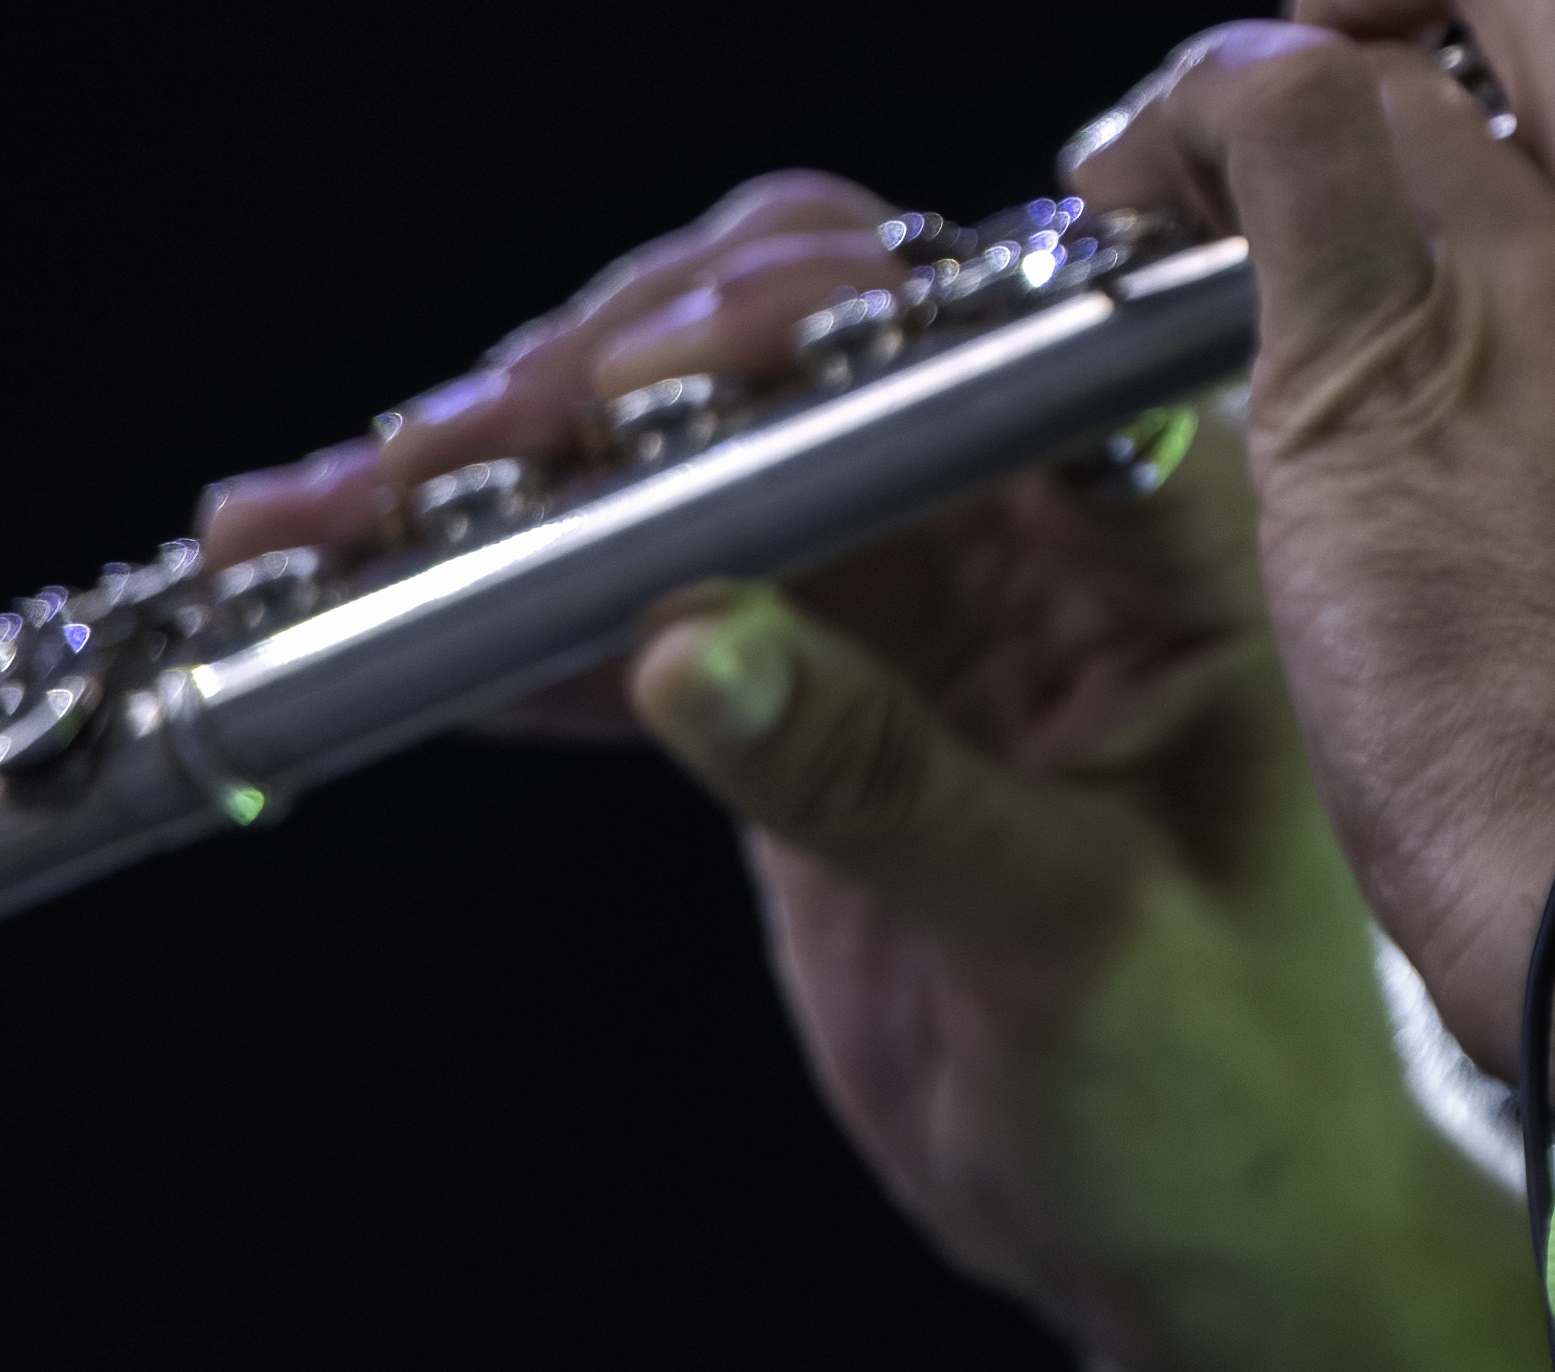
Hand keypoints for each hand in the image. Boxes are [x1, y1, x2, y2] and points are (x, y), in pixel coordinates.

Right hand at [203, 178, 1509, 1371]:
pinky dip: (509, 617)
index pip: (983, 343)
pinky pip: (642, 604)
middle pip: (805, 359)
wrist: (1200, 1225)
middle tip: (440, 451)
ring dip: (514, 484)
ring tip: (328, 518)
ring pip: (693, 466)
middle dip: (611, 375)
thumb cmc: (1226, 1082)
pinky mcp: (811, 683)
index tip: (642, 378)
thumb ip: (883, 780)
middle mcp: (1038, 514)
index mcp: (1167, 519)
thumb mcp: (1068, 934)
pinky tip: (368, 618)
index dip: (806, 330)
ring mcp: (914, 591)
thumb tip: (688, 636)